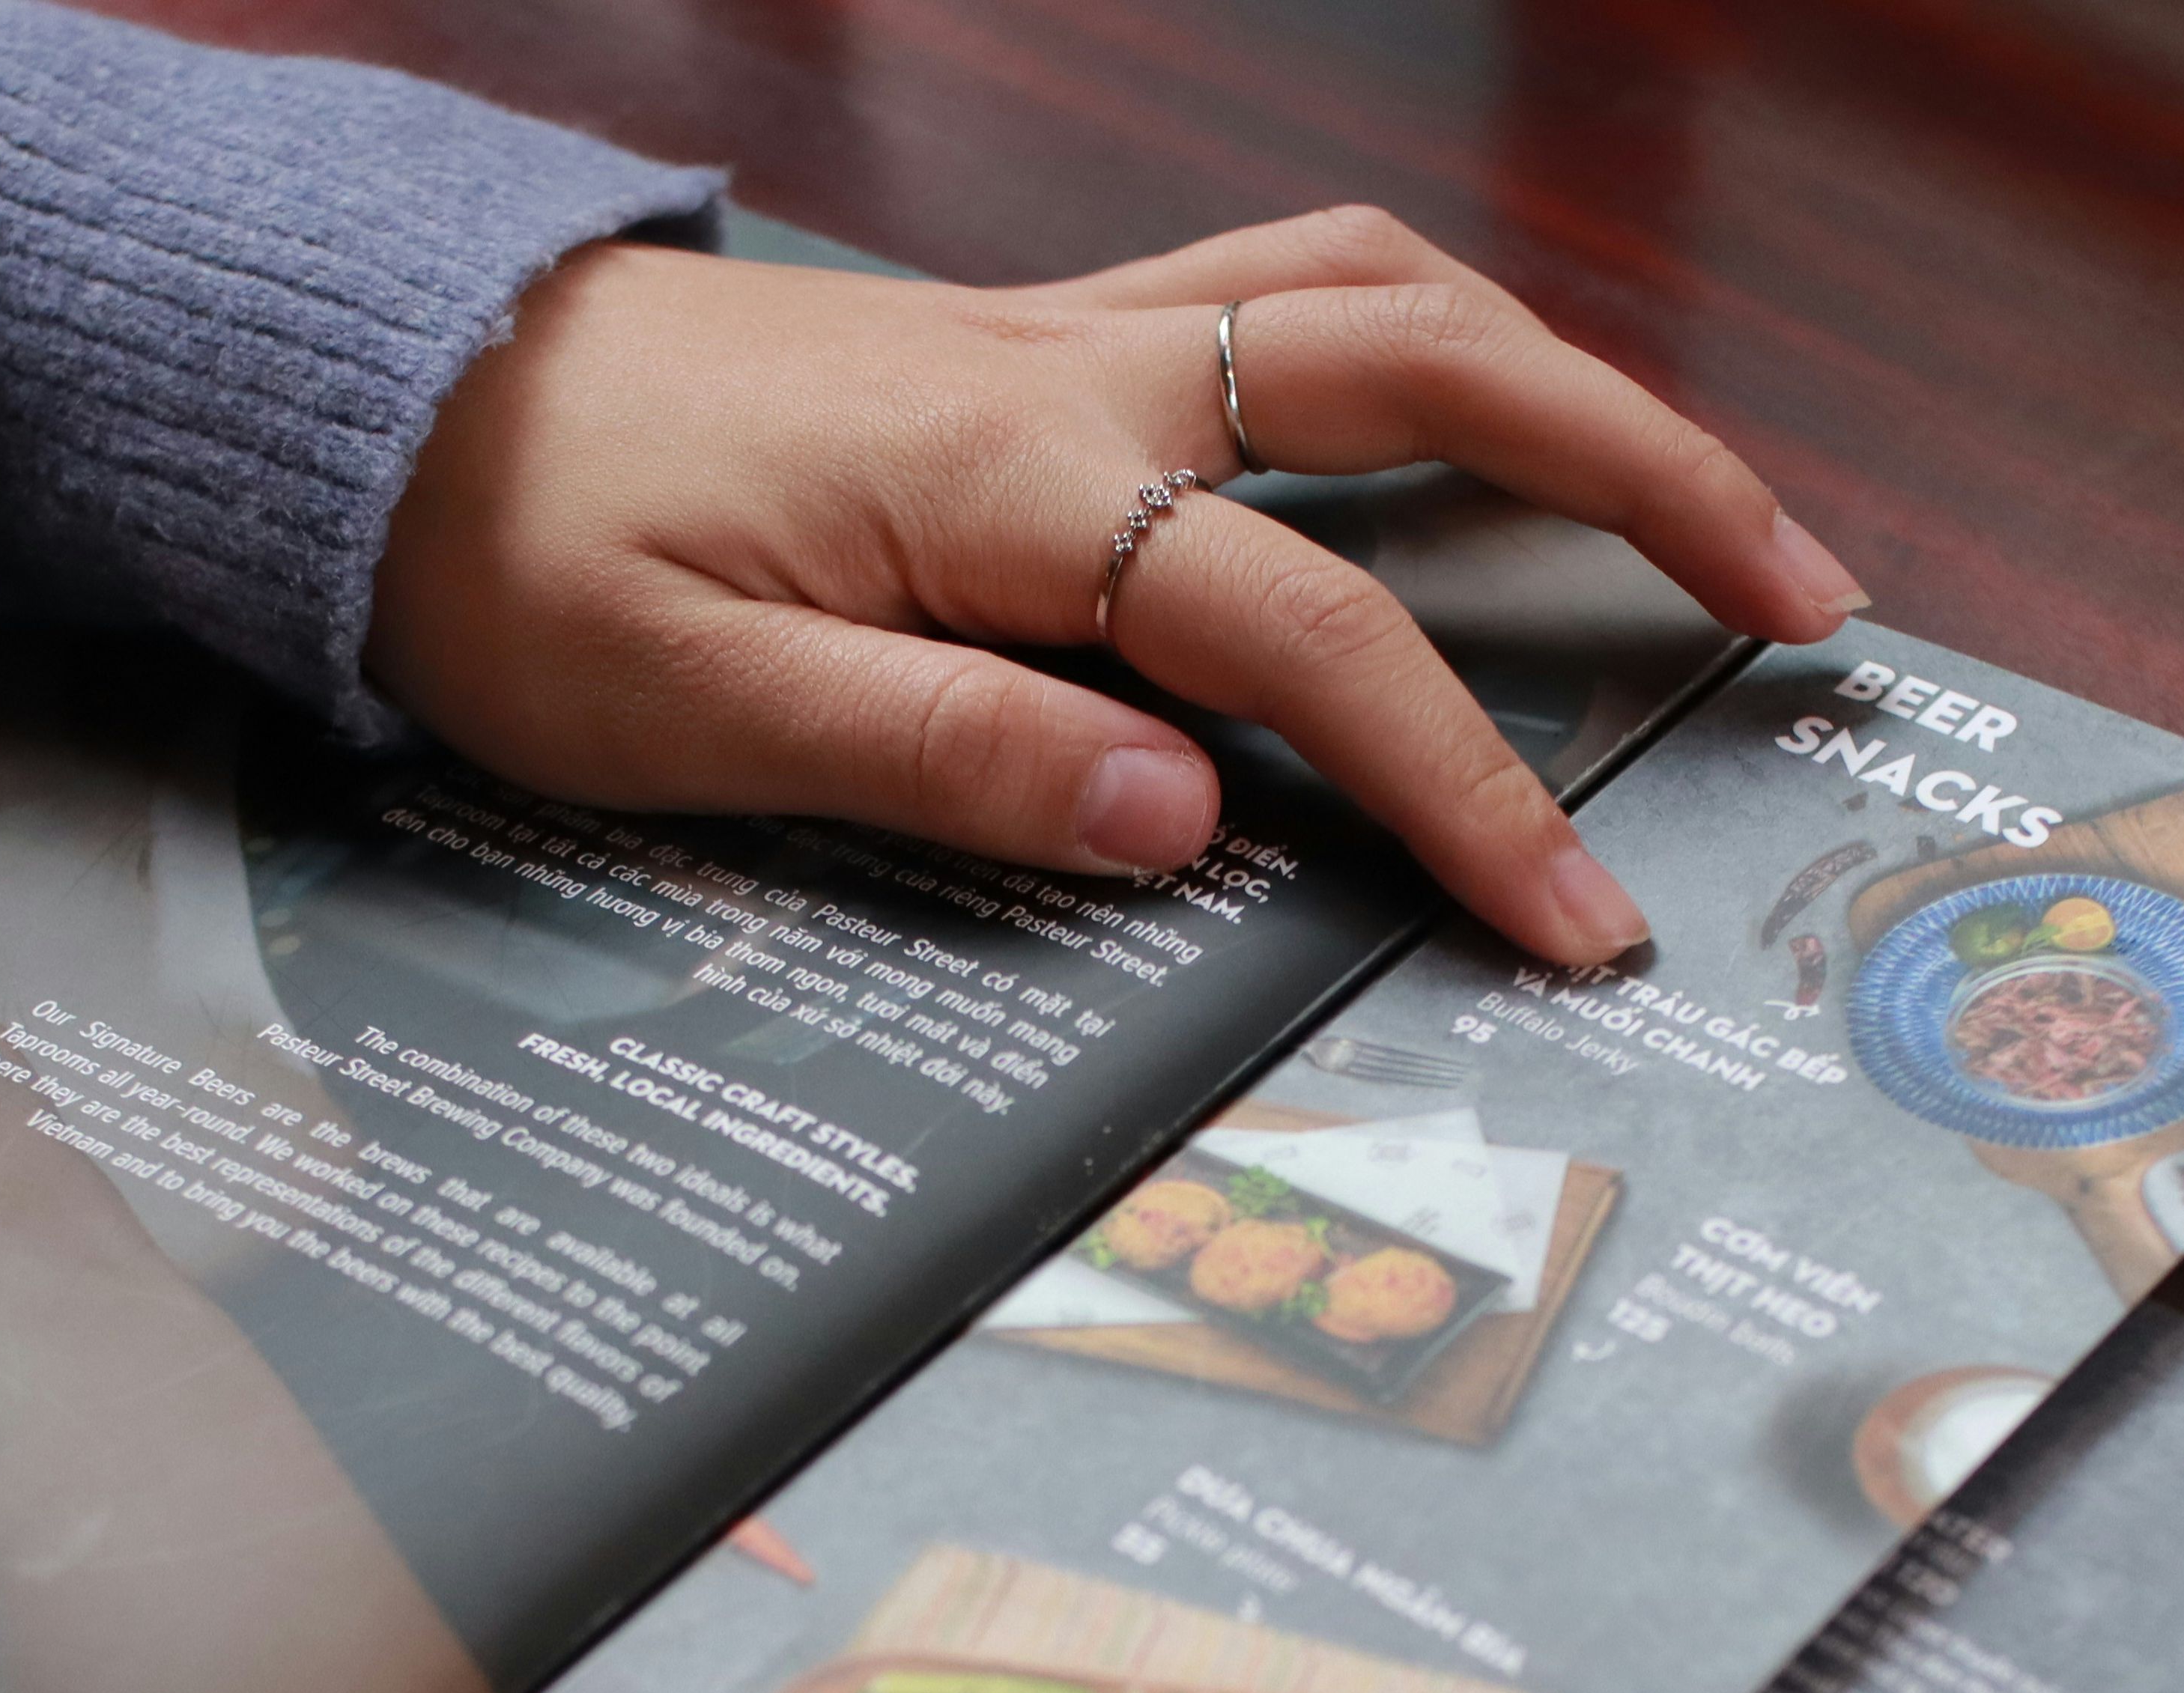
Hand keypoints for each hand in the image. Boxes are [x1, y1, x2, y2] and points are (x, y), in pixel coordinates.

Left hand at [370, 208, 1867, 969]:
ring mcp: (1054, 334)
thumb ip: (943, 759)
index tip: (1575, 914)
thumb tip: (1185, 816)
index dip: (1462, 779)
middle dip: (1638, 472)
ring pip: (1369, 292)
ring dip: (1557, 375)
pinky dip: (1407, 333)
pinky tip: (1464, 412)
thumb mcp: (684, 710)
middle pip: (1424, 369)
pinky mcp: (1021, 338)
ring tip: (1693, 494)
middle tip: (1798, 592)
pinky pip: (1268, 288)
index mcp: (1005, 487)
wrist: (384, 399)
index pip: (1304, 637)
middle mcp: (1067, 375)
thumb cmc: (513, 563)